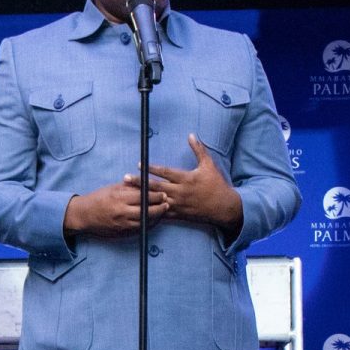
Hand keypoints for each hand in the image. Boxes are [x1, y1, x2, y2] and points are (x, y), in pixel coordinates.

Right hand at [63, 179, 168, 237]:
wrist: (84, 214)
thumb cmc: (99, 198)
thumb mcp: (113, 188)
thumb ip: (129, 187)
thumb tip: (146, 183)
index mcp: (119, 197)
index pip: (141, 196)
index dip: (154, 195)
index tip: (163, 193)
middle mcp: (121, 211)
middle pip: (145, 209)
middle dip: (159, 207)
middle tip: (167, 203)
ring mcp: (121, 222)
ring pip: (144, 221)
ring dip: (156, 217)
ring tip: (163, 212)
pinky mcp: (121, 231)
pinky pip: (138, 228)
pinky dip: (148, 224)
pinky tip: (154, 220)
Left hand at [128, 134, 242, 235]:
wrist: (223, 207)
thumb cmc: (216, 184)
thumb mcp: (209, 165)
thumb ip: (199, 150)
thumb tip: (191, 135)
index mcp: (186, 179)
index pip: (165, 172)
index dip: (151, 168)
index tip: (139, 164)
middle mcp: (180, 192)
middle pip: (156, 186)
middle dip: (140, 182)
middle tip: (125, 179)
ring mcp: (178, 204)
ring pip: (156, 201)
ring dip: (142, 197)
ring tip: (128, 194)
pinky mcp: (179, 214)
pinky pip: (163, 213)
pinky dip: (151, 211)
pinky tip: (140, 209)